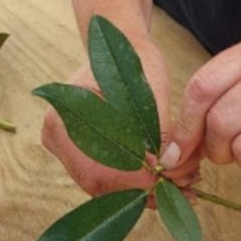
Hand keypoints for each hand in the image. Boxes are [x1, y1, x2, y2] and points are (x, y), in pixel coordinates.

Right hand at [40, 50, 201, 195]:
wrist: (119, 48)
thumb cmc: (133, 63)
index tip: (169, 183)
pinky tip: (166, 183)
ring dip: (144, 193)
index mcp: (62, 118)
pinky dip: (136, 185)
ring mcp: (66, 148)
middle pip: (99, 183)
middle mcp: (57, 137)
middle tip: (184, 192)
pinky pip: (107, 180)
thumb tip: (168, 168)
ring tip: (181, 189)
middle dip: (144, 192)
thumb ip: (157, 131)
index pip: (98, 168)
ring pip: (105, 187)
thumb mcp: (150, 93)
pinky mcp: (80, 154)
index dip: (135, 181)